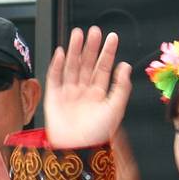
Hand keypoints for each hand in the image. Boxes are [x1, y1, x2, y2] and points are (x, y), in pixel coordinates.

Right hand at [42, 27, 130, 149]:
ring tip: (77, 34)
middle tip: (94, 31)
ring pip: (71, 67)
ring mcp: (68, 93)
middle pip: (86, 64)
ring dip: (74, 50)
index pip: (104, 68)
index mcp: (99, 93)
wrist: (77, 148)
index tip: (112, 37)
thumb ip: (121, 87)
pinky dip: (57, 65)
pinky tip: (61, 52)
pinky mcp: (53, 98)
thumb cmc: (97, 134)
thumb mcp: (116, 108)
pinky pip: (54, 78)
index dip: (107, 52)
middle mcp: (83, 91)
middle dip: (90, 47)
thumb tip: (125, 66)